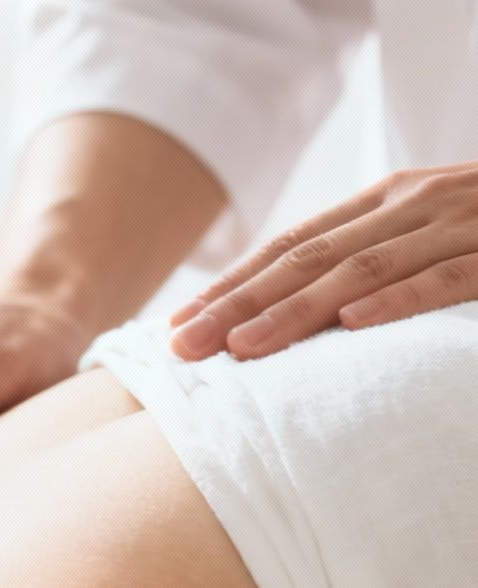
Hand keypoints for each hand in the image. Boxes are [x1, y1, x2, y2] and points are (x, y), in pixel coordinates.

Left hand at [169, 161, 477, 360]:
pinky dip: (398, 302)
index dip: (232, 285)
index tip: (177, 327)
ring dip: (295, 312)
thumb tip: (285, 318)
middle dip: (238, 305)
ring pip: (363, 271)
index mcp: (388, 201)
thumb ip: (365, 264)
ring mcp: (463, 223)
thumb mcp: (424, 235)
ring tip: (242, 348)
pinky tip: (352, 328)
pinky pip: (447, 278)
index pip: (291, 245)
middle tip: (183, 348)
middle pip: (308, 259)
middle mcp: (416, 204)